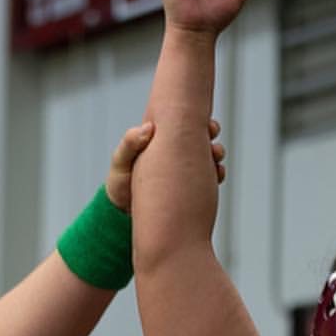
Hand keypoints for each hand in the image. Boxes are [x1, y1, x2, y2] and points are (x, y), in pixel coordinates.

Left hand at [105, 119, 225, 211]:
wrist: (122, 215)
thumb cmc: (119, 184)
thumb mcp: (120, 161)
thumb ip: (130, 143)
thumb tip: (149, 127)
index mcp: (162, 140)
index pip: (183, 124)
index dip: (197, 120)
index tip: (206, 124)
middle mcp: (176, 153)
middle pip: (200, 136)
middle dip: (211, 134)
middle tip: (212, 137)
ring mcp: (185, 171)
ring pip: (208, 157)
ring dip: (216, 155)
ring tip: (215, 160)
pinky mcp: (190, 190)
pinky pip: (208, 180)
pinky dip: (216, 176)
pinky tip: (217, 177)